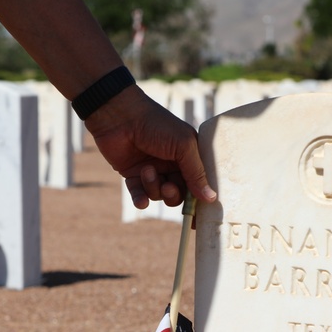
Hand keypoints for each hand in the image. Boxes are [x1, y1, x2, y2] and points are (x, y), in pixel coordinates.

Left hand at [84, 85, 216, 208]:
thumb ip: (197, 173)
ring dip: (153, 187)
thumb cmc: (156, 124)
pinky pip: (140, 195)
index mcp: (188, 155)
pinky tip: (140, 201)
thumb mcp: (183, 146)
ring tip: (146, 171)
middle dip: (173, 194)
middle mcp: (172, 164)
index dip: (200, 197)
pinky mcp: (132, 175)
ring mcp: (152, 170)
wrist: (119, 116)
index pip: (199, 182)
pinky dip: (140, 199)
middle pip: (179, 193)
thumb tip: (212, 198)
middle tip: (168, 186)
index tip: (201, 215)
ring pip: (159, 195)